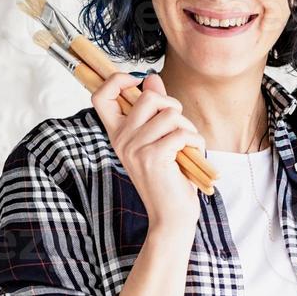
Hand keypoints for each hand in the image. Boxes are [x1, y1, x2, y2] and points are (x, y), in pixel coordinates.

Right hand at [90, 71, 206, 236]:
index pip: (101, 96)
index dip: (117, 80)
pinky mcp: (153, 157)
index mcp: (117, 134)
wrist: (171, 216)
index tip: (137, 82)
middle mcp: (121, 139)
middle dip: (173, 106)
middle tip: (179, 127)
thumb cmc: (167, 177)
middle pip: (148, 97)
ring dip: (188, 127)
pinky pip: (181, 132)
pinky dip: (195, 140)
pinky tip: (193, 152)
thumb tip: (152, 79)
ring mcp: (135, 149)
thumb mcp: (157, 139)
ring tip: (187, 144)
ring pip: (170, 114)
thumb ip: (154, 110)